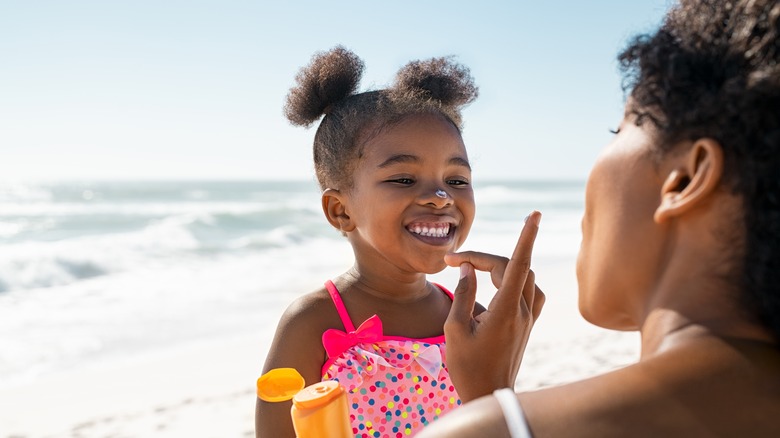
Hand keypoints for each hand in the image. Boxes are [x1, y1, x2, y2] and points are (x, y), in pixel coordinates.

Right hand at [443, 211, 544, 401]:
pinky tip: (500, 284)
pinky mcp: (528, 325)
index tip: (534, 214)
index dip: (526, 237)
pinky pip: (531, 292)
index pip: (518, 265)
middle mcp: (522, 312)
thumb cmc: (467, 366)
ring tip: (477, 270)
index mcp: (504, 312)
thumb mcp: (454, 330)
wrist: (488, 394)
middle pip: (513, 268)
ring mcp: (528, 319)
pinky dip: (517, 280)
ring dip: (504, 266)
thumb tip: (468, 268)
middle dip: (485, 258)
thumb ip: (463, 295)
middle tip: (455, 262)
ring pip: (525, 277)